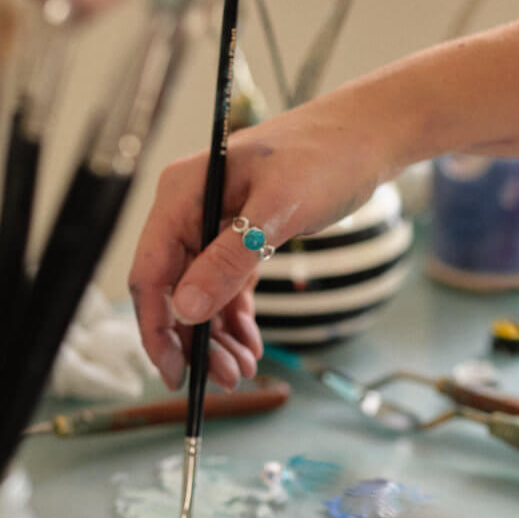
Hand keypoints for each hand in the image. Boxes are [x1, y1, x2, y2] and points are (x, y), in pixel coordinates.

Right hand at [128, 97, 393, 388]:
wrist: (368, 137)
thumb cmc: (325, 158)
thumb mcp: (279, 210)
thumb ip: (231, 259)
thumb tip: (186, 309)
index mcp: (182, 194)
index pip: (150, 272)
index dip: (157, 327)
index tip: (175, 373)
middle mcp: (189, 209)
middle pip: (174, 290)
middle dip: (195, 341)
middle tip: (227, 380)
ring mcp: (213, 223)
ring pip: (200, 295)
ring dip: (217, 337)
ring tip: (243, 372)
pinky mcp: (240, 235)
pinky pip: (226, 286)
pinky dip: (236, 319)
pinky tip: (251, 346)